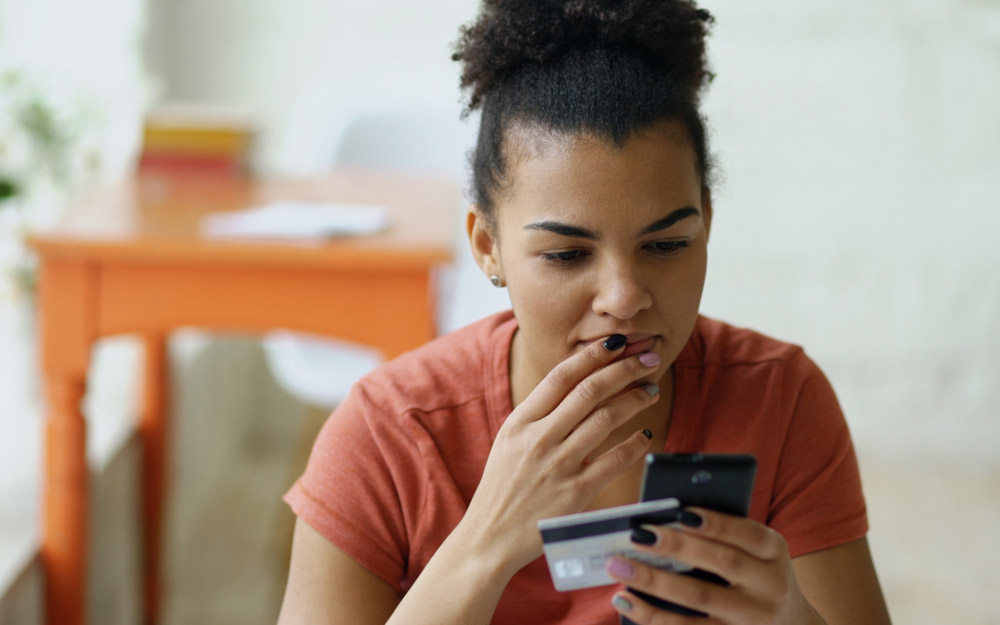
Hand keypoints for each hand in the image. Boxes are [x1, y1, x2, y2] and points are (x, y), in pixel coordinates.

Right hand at [457, 334, 660, 576]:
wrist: (490, 537)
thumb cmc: (503, 487)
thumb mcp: (509, 442)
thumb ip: (538, 415)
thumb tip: (575, 383)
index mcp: (520, 422)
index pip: (561, 376)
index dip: (593, 355)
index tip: (617, 343)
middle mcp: (538, 439)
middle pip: (589, 391)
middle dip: (624, 369)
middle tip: (647, 358)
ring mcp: (557, 465)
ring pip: (605, 419)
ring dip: (634, 400)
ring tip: (650, 390)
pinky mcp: (575, 493)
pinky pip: (614, 461)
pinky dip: (635, 444)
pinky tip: (646, 434)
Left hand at [606, 508, 827, 624]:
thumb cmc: (756, 574)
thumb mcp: (756, 551)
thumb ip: (723, 534)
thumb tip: (665, 516)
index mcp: (774, 552)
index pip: (747, 533)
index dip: (716, 523)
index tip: (681, 512)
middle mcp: (770, 586)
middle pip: (721, 563)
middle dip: (676, 547)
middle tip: (637, 535)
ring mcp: (752, 619)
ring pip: (700, 599)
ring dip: (654, 582)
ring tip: (619, 567)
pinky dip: (652, 616)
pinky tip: (626, 601)